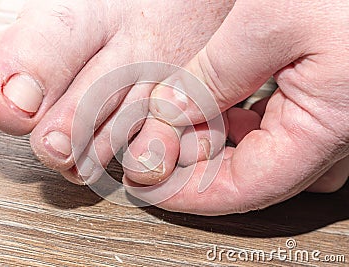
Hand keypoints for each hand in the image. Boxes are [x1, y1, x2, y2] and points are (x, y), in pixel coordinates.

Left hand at [123, 0, 348, 214]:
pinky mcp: (319, 99)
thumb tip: (168, 112)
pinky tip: (216, 106)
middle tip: (155, 145)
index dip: (190, 193)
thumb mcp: (269, 22)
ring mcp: (325, 119)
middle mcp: (329, 134)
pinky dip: (235, 123)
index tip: (150, 184)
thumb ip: (215, 74)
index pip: (246, 187)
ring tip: (177, 123)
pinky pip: (272, 130)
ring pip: (258, 154)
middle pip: (249, 175)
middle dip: (195, 164)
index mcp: (324, 127)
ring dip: (213, 143)